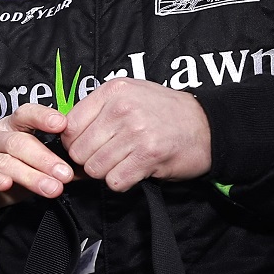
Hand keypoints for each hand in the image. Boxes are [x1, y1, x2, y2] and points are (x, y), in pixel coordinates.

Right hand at [0, 103, 74, 222]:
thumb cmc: (10, 174)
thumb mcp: (34, 166)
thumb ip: (57, 164)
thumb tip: (89, 168)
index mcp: (11, 126)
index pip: (26, 114)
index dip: (43, 116)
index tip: (63, 125)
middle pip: (19, 141)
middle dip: (45, 158)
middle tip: (65, 174)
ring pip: (6, 162)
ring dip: (31, 176)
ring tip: (52, 189)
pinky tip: (7, 185)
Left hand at [57, 78, 211, 190]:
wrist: (207, 125)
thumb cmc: (164, 112)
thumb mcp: (129, 95)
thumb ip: (98, 110)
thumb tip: (65, 137)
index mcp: (113, 91)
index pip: (70, 125)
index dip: (73, 142)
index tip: (87, 146)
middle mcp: (122, 109)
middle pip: (79, 151)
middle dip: (89, 161)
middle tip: (108, 158)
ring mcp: (136, 132)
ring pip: (95, 168)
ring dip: (106, 172)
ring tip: (123, 162)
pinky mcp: (149, 156)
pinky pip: (115, 181)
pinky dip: (121, 182)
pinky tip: (134, 171)